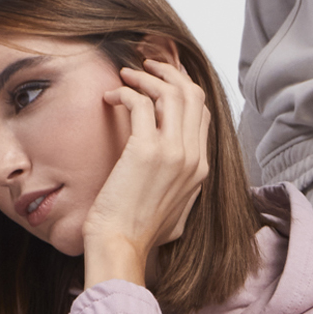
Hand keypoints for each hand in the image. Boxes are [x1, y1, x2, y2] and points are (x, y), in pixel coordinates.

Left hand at [82, 40, 211, 289]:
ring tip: (125, 75)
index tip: (161, 80)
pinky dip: (125, 92)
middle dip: (169, 72)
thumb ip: (182, 188)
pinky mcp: (146, 151)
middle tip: (145, 66)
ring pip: (171, 92)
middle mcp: (193, 157)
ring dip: (147, 76)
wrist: (121, 246)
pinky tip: (110, 98)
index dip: (183, 88)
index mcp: (200, 169)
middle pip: (193, 95)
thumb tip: (176, 176)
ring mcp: (173, 153)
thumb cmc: (138, 233)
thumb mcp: (176, 212)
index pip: (202, 113)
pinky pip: (142, 103)